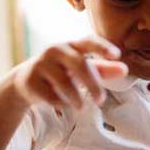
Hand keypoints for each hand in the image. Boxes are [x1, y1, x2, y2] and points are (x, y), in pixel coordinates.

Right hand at [12, 37, 127, 109]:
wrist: (25, 80)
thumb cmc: (60, 71)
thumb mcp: (80, 68)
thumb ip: (103, 69)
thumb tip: (125, 69)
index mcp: (71, 45)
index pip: (89, 41)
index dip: (102, 47)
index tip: (116, 55)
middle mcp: (55, 50)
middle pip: (79, 64)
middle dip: (93, 84)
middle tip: (101, 100)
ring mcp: (41, 64)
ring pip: (64, 83)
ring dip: (76, 98)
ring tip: (81, 107)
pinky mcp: (30, 80)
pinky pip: (50, 95)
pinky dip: (60, 102)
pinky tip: (62, 103)